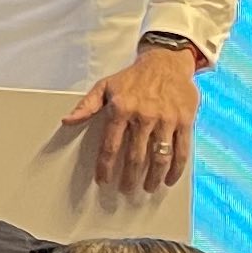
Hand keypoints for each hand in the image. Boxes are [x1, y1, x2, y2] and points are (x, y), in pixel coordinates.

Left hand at [64, 42, 200, 194]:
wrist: (165, 62)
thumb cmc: (132, 78)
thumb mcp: (105, 86)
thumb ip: (86, 106)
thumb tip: (67, 121)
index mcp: (121, 109)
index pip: (110, 145)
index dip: (105, 167)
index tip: (103, 181)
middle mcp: (143, 115)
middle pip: (135, 156)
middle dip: (129, 178)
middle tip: (126, 190)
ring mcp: (165, 119)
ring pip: (159, 157)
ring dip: (153, 178)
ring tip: (147, 188)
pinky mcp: (184, 120)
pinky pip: (181, 150)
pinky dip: (175, 169)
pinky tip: (169, 179)